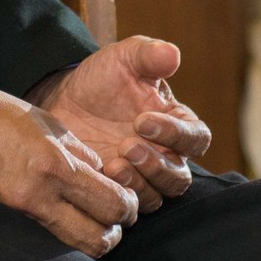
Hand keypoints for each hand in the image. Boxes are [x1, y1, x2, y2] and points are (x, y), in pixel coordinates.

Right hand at [0, 86, 137, 256]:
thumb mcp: (46, 122)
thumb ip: (80, 153)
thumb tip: (102, 175)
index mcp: (54, 166)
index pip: (112, 204)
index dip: (128, 206)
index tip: (127, 199)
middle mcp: (38, 198)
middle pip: (97, 239)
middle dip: (114, 230)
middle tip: (112, 217)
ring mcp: (16, 215)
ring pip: (72, 248)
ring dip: (88, 239)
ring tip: (87, 222)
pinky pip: (42, 242)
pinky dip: (58, 238)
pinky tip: (58, 222)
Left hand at [33, 37, 209, 210]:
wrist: (64, 101)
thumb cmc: (102, 79)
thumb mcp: (123, 58)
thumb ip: (148, 54)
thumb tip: (172, 54)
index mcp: (176, 123)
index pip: (196, 138)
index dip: (176, 134)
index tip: (144, 121)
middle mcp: (167, 155)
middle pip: (180, 176)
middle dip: (156, 165)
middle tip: (127, 146)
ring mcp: (143, 177)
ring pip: (158, 195)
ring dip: (139, 182)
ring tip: (113, 162)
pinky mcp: (120, 191)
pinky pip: (131, 205)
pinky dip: (120, 194)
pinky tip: (101, 175)